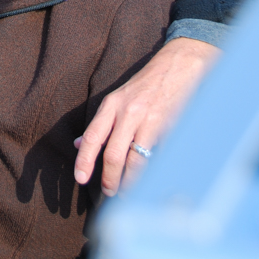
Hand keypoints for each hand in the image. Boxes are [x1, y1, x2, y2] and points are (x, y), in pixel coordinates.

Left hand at [74, 38, 219, 195]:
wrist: (179, 65)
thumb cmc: (147, 84)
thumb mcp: (118, 97)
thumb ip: (101, 122)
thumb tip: (78, 144)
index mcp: (112, 104)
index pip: (92, 137)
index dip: (84, 160)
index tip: (80, 179)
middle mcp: (128, 112)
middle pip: (113, 154)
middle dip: (110, 179)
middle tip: (109, 192)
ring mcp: (150, 120)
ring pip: (135, 160)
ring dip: (130, 182)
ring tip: (127, 193)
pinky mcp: (170, 127)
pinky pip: (158, 157)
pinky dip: (152, 173)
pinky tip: (149, 182)